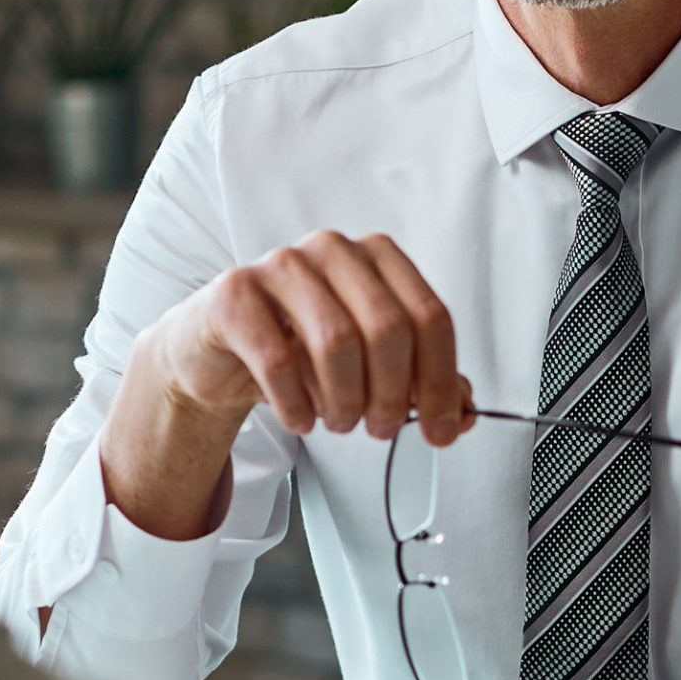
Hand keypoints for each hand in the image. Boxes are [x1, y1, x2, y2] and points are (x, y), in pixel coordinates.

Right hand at [100, 232, 474, 541]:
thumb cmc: (297, 351)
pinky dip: (297, 403)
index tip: (440, 428)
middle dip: (391, 395)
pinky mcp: (235, 294)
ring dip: (345, 401)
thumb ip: (418, 381)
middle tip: (380, 429)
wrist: (216, 351)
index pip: (430, 316)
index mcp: (376, 257)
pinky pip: (279, 359)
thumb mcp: (365, 365)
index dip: (441, 380)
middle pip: (388, 328)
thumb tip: (464, 414)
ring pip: (337, 342)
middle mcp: (332, 250)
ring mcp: (281, 265)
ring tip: (338, 422)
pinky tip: (300, 419)